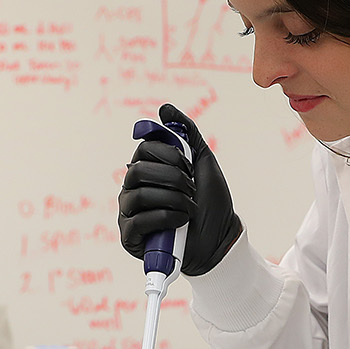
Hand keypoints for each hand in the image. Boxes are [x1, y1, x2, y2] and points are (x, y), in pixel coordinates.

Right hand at [118, 104, 242, 275]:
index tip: (188, 164)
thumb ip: (186, 133)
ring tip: (189, 207)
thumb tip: (164, 108)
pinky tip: (181, 220)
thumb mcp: (203, 162)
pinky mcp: (130, 238)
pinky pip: (138, 221)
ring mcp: (129, 214)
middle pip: (137, 170)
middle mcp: (133, 189)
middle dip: (171, 177)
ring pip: (137, 195)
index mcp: (147, 170)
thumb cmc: (210, 203)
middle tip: (190, 187)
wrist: (220, 240)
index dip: (167, 153)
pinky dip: (165, 217)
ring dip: (172, 199)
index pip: (144, 149)